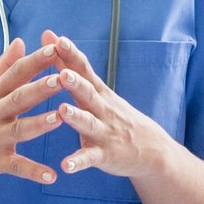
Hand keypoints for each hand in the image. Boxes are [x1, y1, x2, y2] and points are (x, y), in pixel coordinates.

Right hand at [0, 39, 71, 187]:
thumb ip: (2, 67)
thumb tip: (20, 41)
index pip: (15, 73)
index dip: (35, 60)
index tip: (55, 47)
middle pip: (19, 98)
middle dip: (41, 88)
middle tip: (62, 78)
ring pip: (18, 130)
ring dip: (39, 124)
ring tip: (60, 118)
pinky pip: (15, 166)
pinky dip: (33, 172)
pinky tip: (51, 176)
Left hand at [42, 31, 178, 180]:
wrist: (152, 150)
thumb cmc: (115, 115)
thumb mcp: (97, 90)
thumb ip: (71, 66)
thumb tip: (52, 37)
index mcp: (98, 92)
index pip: (84, 69)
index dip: (71, 55)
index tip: (56, 39)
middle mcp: (102, 109)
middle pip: (88, 93)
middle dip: (75, 83)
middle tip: (62, 73)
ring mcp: (104, 132)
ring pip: (89, 123)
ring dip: (76, 117)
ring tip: (62, 111)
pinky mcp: (104, 155)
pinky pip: (89, 159)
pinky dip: (77, 162)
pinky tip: (65, 166)